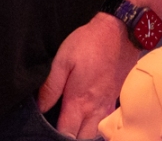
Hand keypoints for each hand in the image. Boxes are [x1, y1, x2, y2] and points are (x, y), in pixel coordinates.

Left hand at [37, 12, 134, 137]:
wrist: (120, 32)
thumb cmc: (89, 43)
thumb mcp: (63, 59)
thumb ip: (51, 86)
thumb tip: (41, 107)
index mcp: (79, 101)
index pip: (66, 133)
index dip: (55, 135)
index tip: (46, 129)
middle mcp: (95, 109)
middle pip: (82, 137)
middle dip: (70, 136)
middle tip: (58, 126)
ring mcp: (108, 106)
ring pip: (95, 132)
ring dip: (84, 133)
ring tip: (72, 123)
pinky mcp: (116, 99)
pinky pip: (106, 122)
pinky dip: (96, 125)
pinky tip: (88, 117)